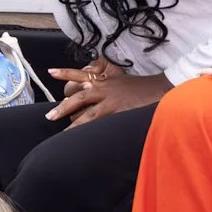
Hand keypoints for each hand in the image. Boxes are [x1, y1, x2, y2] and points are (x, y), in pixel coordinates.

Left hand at [44, 62, 167, 124]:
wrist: (162, 87)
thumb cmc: (143, 87)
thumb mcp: (122, 81)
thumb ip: (107, 85)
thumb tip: (91, 90)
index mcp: (105, 80)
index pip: (81, 74)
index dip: (65, 73)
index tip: (50, 72)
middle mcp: (105, 88)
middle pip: (78, 97)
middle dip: (63, 107)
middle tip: (49, 116)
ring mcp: (112, 101)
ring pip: (87, 113)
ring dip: (73, 124)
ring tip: (62, 134)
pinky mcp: (120, 112)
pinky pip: (102, 123)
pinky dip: (92, 131)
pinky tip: (84, 139)